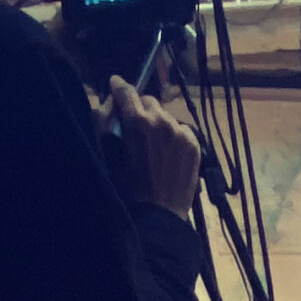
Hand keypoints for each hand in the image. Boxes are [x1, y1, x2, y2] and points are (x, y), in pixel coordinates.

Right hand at [104, 78, 201, 218]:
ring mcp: (181, 132)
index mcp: (138, 121)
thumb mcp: (106, 152)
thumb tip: (111, 101)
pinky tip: (166, 152)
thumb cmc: (125, 188)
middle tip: (135, 124)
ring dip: (157, 123)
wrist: (158, 215)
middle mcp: (162, 121)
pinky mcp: (194, 144)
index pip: (126, 90)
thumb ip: (105, 120)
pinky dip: (173, 135)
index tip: (115, 85)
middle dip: (140, 109)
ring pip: (166, 115)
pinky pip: (181, 129)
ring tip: (152, 143)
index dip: (118, 86)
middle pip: (148, 101)